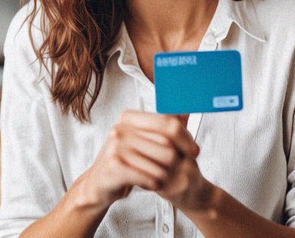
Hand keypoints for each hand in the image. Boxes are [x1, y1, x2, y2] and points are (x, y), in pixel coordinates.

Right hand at [79, 110, 209, 211]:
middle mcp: (121, 128)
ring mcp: (116, 146)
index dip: (185, 138)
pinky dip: (155, 183)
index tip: (194, 152)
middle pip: (167, 144)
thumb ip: (164, 126)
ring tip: (159, 178)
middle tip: (176, 170)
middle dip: (177, 160)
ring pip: (160, 163)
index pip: (167, 122)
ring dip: (165, 175)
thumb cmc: (125, 161)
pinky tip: (152, 184)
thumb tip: (185, 110)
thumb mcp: (143, 141)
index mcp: (129, 118)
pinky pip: (148, 176)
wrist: (99, 184)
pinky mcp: (114, 166)